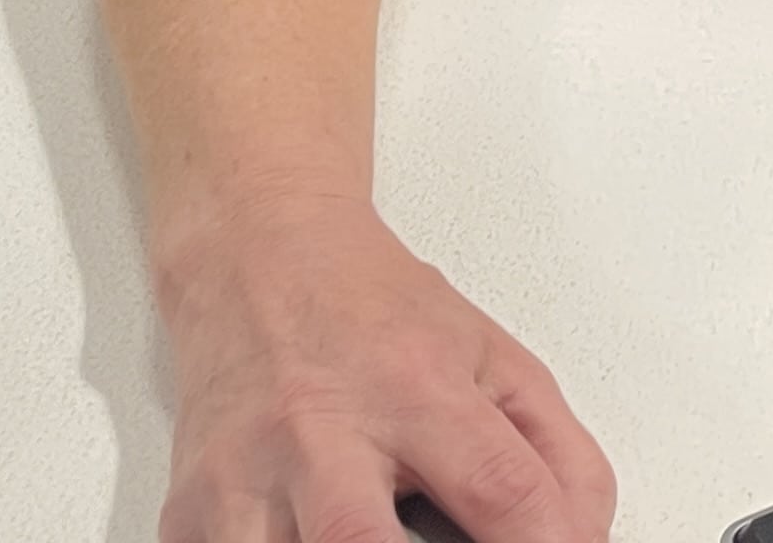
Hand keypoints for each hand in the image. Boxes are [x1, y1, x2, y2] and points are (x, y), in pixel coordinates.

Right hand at [156, 198, 616, 542]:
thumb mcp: (494, 361)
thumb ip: (557, 457)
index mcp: (416, 389)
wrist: (257, 258)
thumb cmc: (375, 312)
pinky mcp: (188, 513)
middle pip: (357, 541)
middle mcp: (323, 431)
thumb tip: (584, 541)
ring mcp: (245, 478)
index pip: (499, 488)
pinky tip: (307, 538)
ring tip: (383, 540)